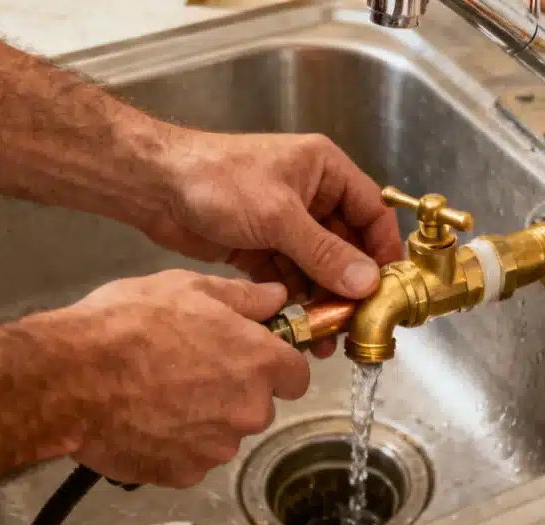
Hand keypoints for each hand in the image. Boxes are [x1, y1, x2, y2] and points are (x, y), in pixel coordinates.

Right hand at [50, 270, 308, 487]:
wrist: (68, 378)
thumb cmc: (127, 325)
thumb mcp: (187, 287)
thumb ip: (243, 297)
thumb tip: (276, 298)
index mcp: (259, 363)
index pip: (297, 376)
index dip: (275, 365)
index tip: (252, 357)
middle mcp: (248, 411)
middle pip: (259, 406)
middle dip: (235, 391)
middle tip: (192, 368)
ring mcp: (217, 448)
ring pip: (225, 434)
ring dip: (205, 419)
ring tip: (160, 392)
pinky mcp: (184, 473)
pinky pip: (192, 458)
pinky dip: (176, 443)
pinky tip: (146, 418)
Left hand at [146, 131, 403, 356]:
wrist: (155, 186)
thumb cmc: (216, 178)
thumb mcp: (279, 216)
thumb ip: (324, 253)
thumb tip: (366, 283)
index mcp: (324, 170)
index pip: (372, 212)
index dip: (384, 250)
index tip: (389, 288)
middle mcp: (310, 195)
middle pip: (347, 245)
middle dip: (351, 284)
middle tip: (358, 321)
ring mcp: (285, 222)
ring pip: (317, 266)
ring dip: (323, 298)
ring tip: (329, 335)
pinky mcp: (260, 246)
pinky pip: (289, 276)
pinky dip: (295, 300)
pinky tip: (301, 325)